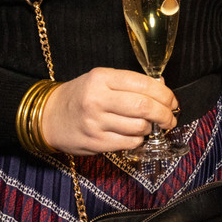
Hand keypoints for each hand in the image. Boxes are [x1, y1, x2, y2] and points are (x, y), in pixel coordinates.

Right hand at [38, 68, 177, 155]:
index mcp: (101, 78)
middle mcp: (98, 99)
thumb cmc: (80, 96)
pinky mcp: (96, 142)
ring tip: (149, 125)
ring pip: (139, 127)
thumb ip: (128, 83)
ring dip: (151, 128)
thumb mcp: (100, 80)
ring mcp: (96, 122)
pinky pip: (129, 142)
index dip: (164, 93)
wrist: (49, 116)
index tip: (172, 100)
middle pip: (144, 107)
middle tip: (170, 118)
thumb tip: (162, 90)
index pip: (143, 83)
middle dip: (165, 114)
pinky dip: (139, 139)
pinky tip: (135, 134)